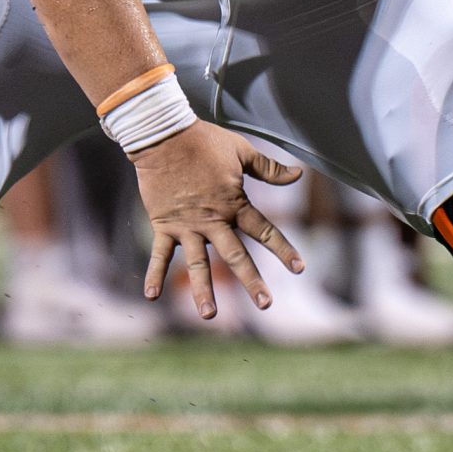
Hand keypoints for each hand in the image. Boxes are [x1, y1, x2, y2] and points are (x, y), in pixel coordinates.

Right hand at [134, 121, 304, 319]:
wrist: (164, 136)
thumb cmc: (205, 141)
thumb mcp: (241, 151)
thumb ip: (269, 168)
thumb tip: (298, 174)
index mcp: (234, 203)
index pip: (264, 231)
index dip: (283, 249)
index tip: (300, 268)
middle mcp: (212, 221)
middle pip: (235, 256)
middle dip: (251, 281)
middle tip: (265, 304)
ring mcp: (187, 226)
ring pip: (198, 263)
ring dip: (204, 290)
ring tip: (210, 315)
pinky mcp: (164, 224)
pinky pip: (159, 253)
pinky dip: (154, 273)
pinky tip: (153, 295)